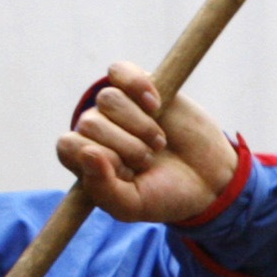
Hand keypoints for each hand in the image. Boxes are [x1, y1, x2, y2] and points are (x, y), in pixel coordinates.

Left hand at [57, 61, 240, 223]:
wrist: (208, 179)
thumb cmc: (164, 195)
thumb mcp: (131, 206)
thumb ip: (102, 188)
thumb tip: (87, 152)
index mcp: (86, 160)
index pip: (68, 145)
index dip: (98, 157)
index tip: (126, 173)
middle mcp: (97, 130)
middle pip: (89, 123)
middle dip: (125, 145)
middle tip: (148, 161)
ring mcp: (118, 107)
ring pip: (107, 99)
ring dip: (139, 124)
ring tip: (158, 142)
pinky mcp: (140, 86)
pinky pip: (120, 71)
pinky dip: (137, 86)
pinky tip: (155, 105)